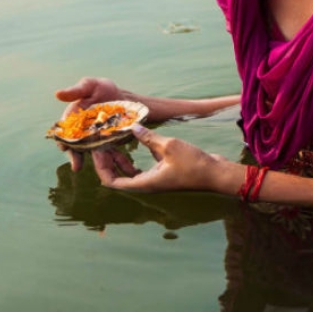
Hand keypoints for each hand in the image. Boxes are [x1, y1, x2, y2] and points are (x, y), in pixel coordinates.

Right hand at [54, 77, 124, 171]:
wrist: (123, 96)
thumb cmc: (102, 89)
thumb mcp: (89, 86)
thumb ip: (75, 91)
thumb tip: (57, 94)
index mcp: (74, 120)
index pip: (65, 133)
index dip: (63, 141)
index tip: (64, 147)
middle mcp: (82, 132)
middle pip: (75, 146)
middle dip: (75, 156)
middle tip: (77, 165)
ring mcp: (95, 139)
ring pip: (89, 152)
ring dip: (90, 161)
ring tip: (92, 169)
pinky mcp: (108, 143)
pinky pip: (105, 153)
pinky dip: (106, 159)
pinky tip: (110, 165)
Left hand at [91, 125, 226, 192]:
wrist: (215, 173)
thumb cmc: (193, 163)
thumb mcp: (169, 146)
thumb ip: (149, 138)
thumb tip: (132, 127)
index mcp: (144, 183)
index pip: (112, 182)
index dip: (101, 168)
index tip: (97, 151)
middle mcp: (147, 184)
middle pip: (118, 177)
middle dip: (108, 161)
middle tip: (103, 143)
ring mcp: (156, 178)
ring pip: (130, 172)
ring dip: (121, 159)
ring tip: (115, 142)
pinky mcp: (164, 172)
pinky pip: (144, 166)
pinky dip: (137, 155)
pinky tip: (137, 140)